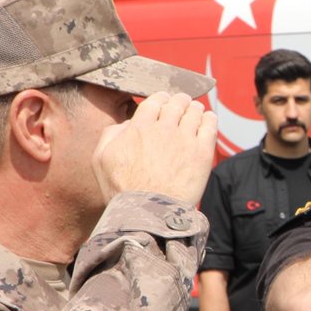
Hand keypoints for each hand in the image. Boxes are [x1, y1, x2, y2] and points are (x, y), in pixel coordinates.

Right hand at [94, 92, 217, 206]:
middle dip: (179, 100)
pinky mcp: (202, 153)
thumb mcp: (100, 159)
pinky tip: (208, 119)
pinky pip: (210, 126)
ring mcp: (185, 140)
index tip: (164, 101)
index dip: (161, 98)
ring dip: (194, 108)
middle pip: (176, 103)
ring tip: (195, 110)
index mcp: (139, 127)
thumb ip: (111, 134)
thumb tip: (128, 124)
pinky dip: (209, 118)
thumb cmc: (121, 190)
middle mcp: (163, 129)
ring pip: (194, 112)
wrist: (147, 212)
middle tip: (182, 102)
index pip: (155, 101)